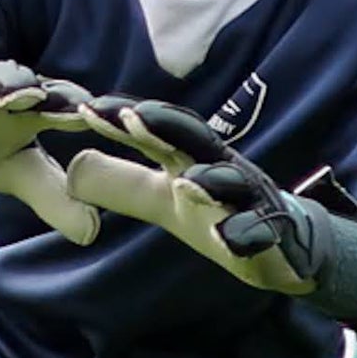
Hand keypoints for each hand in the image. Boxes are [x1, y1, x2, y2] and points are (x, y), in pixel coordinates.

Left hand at [60, 95, 330, 293]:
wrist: (285, 248)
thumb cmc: (220, 212)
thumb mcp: (162, 201)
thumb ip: (121, 185)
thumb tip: (72, 167)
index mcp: (192, 158)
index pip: (155, 133)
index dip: (123, 121)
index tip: (85, 109)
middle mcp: (222, 169)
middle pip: (194, 142)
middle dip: (166, 127)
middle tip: (132, 116)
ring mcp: (250, 200)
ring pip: (231, 187)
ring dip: (209, 183)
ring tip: (186, 186)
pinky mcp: (272, 233)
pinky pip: (259, 233)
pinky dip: (245, 235)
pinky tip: (228, 240)